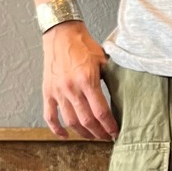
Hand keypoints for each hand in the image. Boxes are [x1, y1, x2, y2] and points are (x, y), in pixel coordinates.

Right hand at [42, 22, 118, 140]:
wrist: (61, 33)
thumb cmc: (84, 45)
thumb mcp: (103, 60)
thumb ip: (111, 78)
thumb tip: (124, 95)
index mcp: (87, 80)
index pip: (100, 111)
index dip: (109, 126)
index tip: (115, 132)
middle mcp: (71, 88)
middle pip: (86, 120)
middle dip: (98, 133)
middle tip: (106, 137)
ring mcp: (58, 91)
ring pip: (70, 121)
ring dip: (82, 133)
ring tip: (92, 136)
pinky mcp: (47, 91)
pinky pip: (50, 116)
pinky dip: (56, 128)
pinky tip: (66, 135)